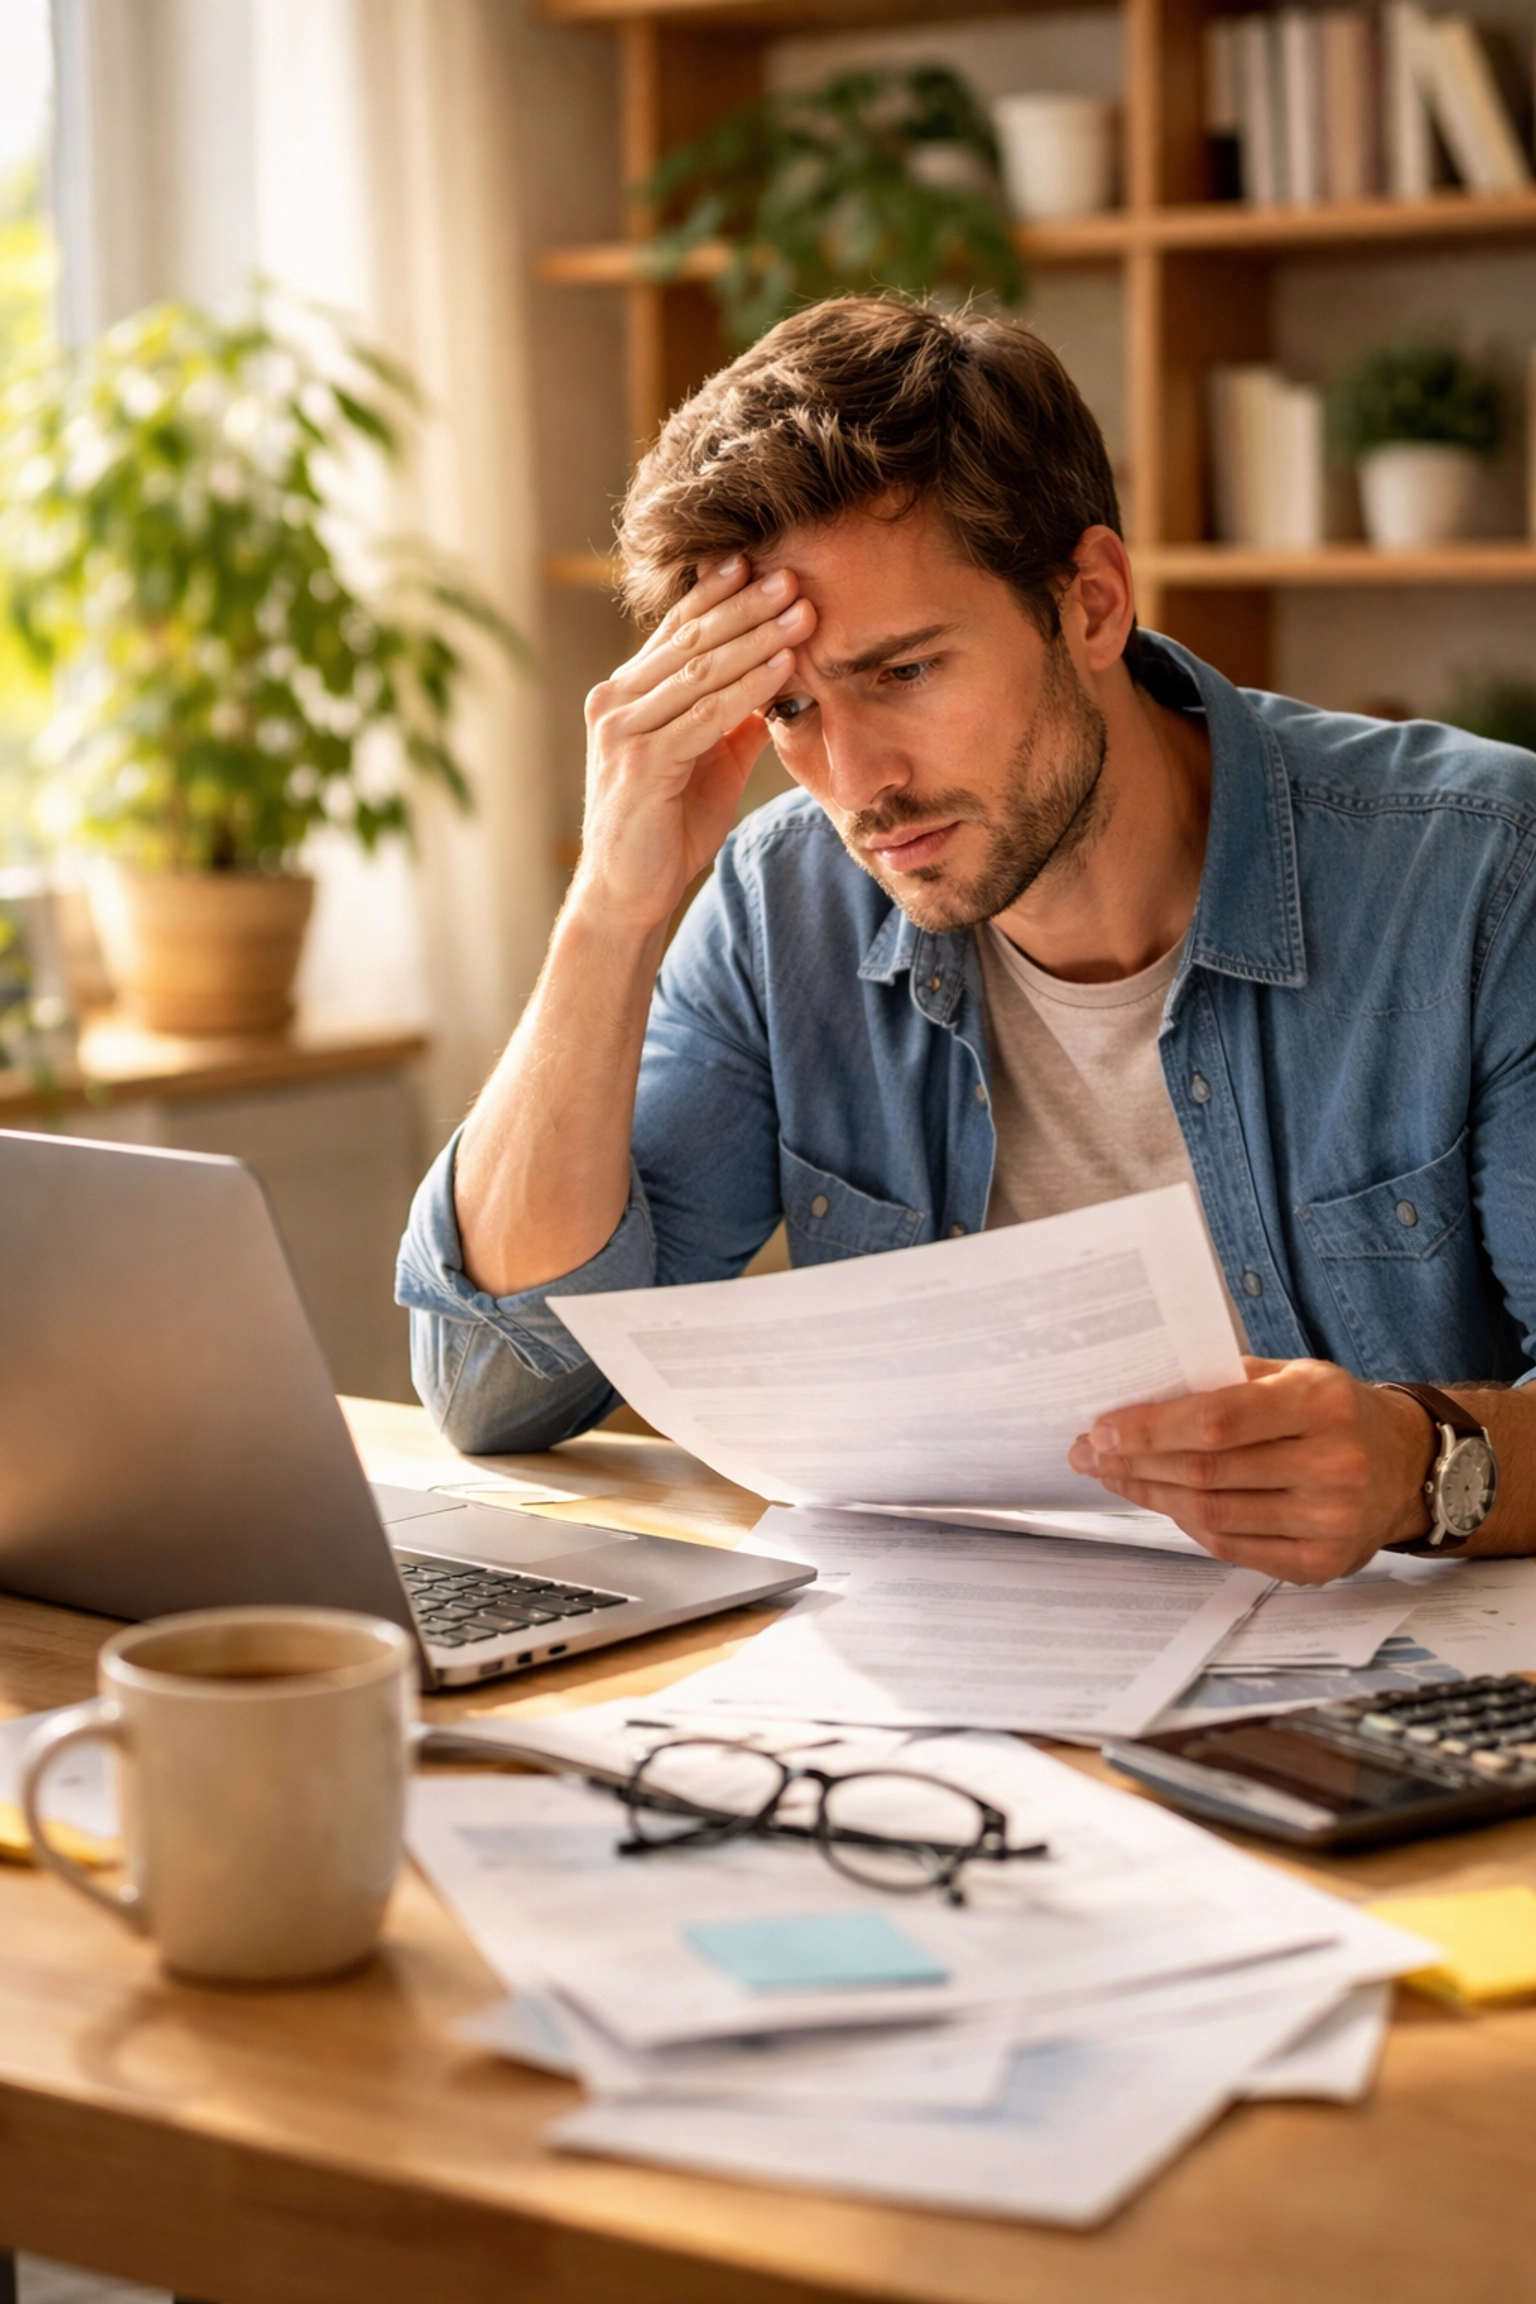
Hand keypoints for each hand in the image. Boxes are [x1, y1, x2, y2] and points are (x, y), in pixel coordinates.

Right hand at [577, 556, 816, 934]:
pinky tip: (782, 668)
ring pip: (699, 671)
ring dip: (755, 639)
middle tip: (793, 576)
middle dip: (746, 605)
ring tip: (801, 612)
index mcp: (628, 693)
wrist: (628, 892)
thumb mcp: (706, 762)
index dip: (719, 594)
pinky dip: (746, 689)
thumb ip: (731, 720)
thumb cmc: (666, 828)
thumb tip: (775, 681)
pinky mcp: (640, 763)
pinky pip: (704, 715)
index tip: (762, 562)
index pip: (677, 631)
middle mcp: (616, 701)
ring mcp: (623, 730)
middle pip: (690, 640)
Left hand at [1067, 1358, 1434, 1583]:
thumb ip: (1226, 1380)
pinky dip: (1188, 1524)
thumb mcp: (1295, 1374)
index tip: (1101, 1429)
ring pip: (1212, 1514)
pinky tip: (1161, 1501)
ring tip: (1114, 1476)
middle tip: (1089, 1454)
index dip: (1152, 1428)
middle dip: (1136, 1463)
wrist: (1407, 1465)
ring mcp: (1329, 1521)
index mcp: (1321, 1403)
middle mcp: (1332, 1464)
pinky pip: (1232, 1546)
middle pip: (1207, 1472)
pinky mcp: (1321, 1564)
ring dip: (1151, 1494)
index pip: (1218, 1420)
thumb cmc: (1334, 1410)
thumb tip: (1140, 1391)